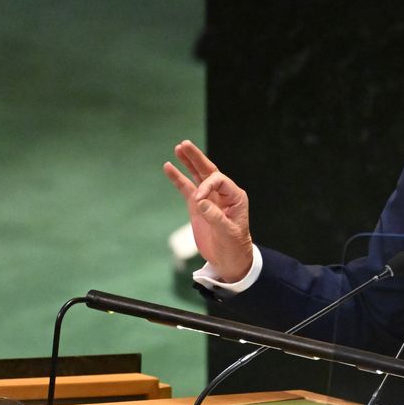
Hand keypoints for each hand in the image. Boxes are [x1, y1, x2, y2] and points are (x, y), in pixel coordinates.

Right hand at [163, 140, 253, 281]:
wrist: (229, 260)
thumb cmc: (234, 247)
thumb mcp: (227, 233)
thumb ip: (215, 216)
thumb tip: (199, 200)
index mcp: (235, 197)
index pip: (218, 180)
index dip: (206, 186)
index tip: (198, 201)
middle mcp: (223, 194)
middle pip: (208, 171)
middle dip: (197, 158)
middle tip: (184, 144)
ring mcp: (209, 199)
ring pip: (198, 176)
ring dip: (188, 162)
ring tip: (179, 147)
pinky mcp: (198, 206)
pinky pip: (187, 188)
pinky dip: (178, 178)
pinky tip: (168, 167)